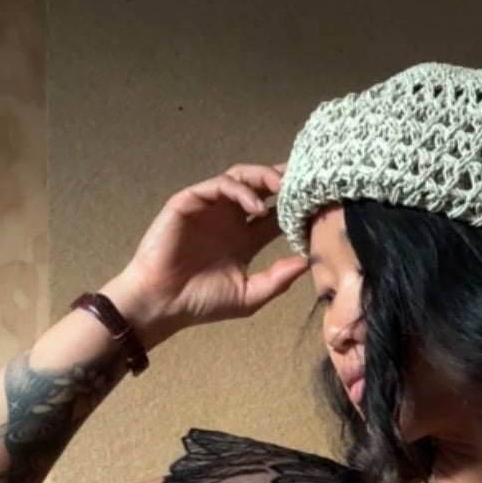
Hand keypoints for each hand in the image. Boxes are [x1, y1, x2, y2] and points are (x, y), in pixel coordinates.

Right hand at [102, 162, 309, 342]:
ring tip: (282, 188)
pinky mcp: (190, 201)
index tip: (318, 206)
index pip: (276, 215)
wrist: (163, 303)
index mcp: (245, 239)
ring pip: (241, 178)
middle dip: (282, 182)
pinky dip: (240, 191)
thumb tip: (308, 263)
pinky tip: (256, 207)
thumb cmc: (202, 303)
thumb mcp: (250, 295)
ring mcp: (210, 208)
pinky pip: (218, 186)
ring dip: (263, 178)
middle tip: (304, 182)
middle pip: (261, 188)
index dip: (295, 208)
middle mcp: (229, 219)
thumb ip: (278, 279)